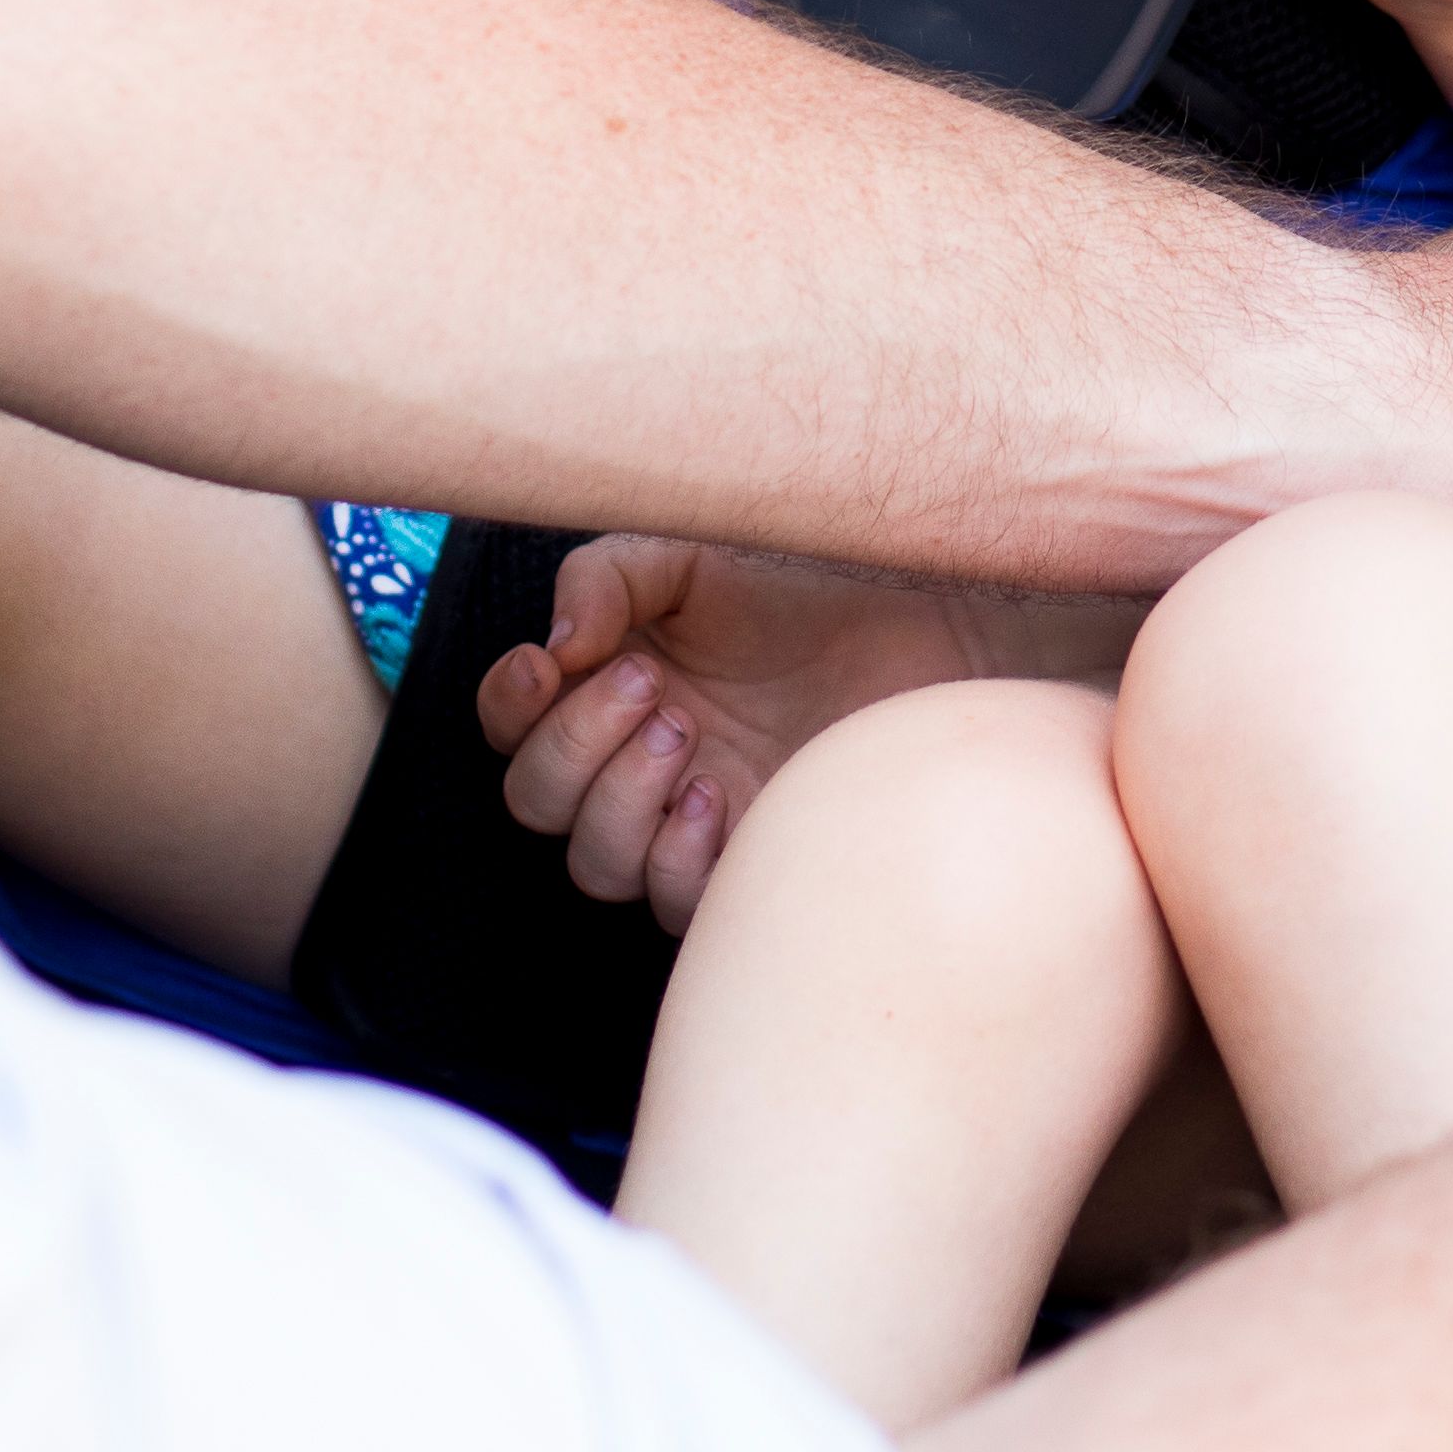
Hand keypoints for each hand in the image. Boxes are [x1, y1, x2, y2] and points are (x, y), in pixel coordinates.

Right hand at [473, 534, 1129, 929]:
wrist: (943, 617)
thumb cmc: (825, 576)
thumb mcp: (701, 549)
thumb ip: (608, 578)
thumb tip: (554, 644)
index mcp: (618, 677)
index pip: (513, 724)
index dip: (509, 705)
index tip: (547, 664)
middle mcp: (645, 756)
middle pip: (537, 805)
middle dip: (573, 748)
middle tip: (651, 690)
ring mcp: (699, 813)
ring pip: (596, 862)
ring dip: (618, 801)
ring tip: (687, 735)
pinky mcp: (759, 859)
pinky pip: (675, 902)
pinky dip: (674, 856)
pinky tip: (717, 796)